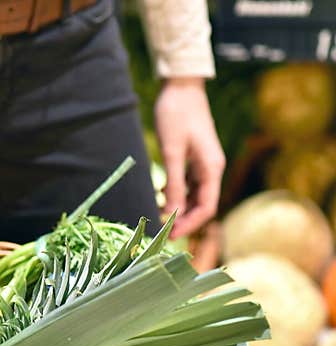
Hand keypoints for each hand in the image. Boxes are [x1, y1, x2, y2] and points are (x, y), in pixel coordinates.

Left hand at [154, 77, 225, 237]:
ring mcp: (203, 163)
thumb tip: (171, 214)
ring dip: (177, 207)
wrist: (180, 86)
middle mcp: (211, 168)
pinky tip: (160, 195)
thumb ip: (174, 183)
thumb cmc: (176, 115)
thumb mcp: (172, 152)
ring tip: (157, 216)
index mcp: (211, 168)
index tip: (169, 235)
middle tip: (160, 232)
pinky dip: (175, 193)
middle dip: (182, 219)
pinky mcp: (193, 158)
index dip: (189, 224)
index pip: (206, 207)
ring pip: (193, 195)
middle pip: (200, 204)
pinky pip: (187, 183)